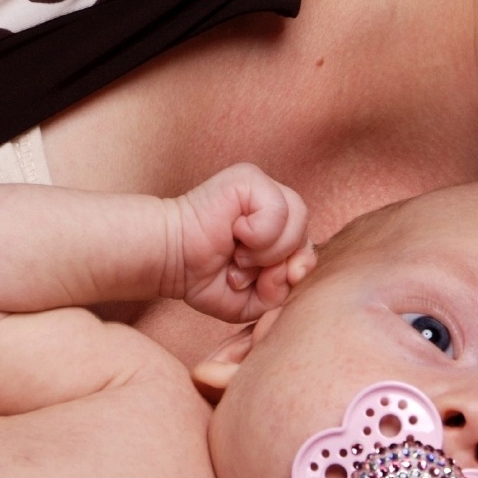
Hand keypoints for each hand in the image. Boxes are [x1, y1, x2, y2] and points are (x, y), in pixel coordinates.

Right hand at [165, 163, 316, 321]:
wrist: (169, 261)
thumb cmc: (204, 277)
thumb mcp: (253, 300)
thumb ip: (282, 291)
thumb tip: (294, 268)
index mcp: (277, 228)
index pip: (307, 248)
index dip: (295, 269)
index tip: (265, 284)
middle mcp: (272, 203)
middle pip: (306, 235)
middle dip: (280, 263)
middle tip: (242, 269)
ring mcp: (262, 187)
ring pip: (297, 220)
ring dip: (269, 250)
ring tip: (239, 255)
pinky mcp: (249, 177)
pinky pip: (278, 208)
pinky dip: (260, 233)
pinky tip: (235, 234)